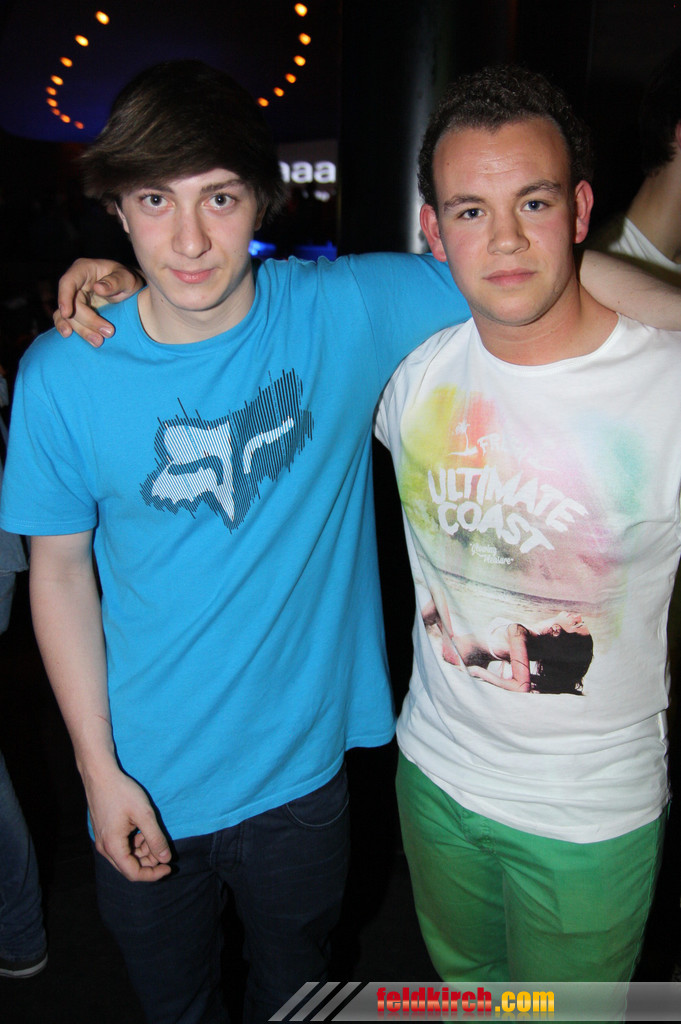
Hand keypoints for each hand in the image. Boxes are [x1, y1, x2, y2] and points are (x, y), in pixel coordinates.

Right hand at [54, 258, 143, 345]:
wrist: (130, 292)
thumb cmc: (127, 281)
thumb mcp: (127, 278)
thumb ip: (115, 282)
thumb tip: (97, 288)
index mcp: (83, 270)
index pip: (68, 282)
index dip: (64, 298)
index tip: (67, 314)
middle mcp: (75, 284)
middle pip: (71, 304)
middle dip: (87, 321)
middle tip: (108, 332)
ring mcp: (74, 299)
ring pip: (68, 317)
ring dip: (81, 330)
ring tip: (98, 342)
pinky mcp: (76, 312)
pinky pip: (67, 322)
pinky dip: (72, 331)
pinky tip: (72, 338)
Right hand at [83, 764, 171, 880]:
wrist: (100, 775)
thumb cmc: (122, 792)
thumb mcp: (144, 814)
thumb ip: (155, 838)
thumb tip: (165, 858)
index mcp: (113, 847)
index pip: (133, 873)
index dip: (153, 874)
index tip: (169, 866)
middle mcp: (104, 848)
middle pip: (129, 867)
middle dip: (149, 861)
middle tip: (162, 846)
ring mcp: (102, 840)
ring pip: (126, 856)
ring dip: (142, 850)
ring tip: (151, 833)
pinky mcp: (104, 833)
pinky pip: (121, 846)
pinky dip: (134, 843)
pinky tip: (141, 829)